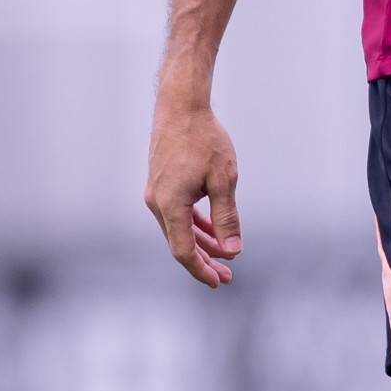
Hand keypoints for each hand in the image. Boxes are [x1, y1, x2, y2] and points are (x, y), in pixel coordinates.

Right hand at [146, 94, 242, 288]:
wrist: (181, 109)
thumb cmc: (205, 140)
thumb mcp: (224, 179)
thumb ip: (227, 216)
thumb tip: (232, 250)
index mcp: (170, 205)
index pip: (184, 250)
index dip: (201, 270)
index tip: (219, 281)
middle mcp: (157, 203)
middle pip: (180, 244)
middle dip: (204, 262)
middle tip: (227, 278)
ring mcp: (157, 194)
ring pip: (180, 229)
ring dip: (202, 244)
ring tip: (224, 258)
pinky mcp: (162, 185)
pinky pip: (179, 214)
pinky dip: (195, 225)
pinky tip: (212, 232)